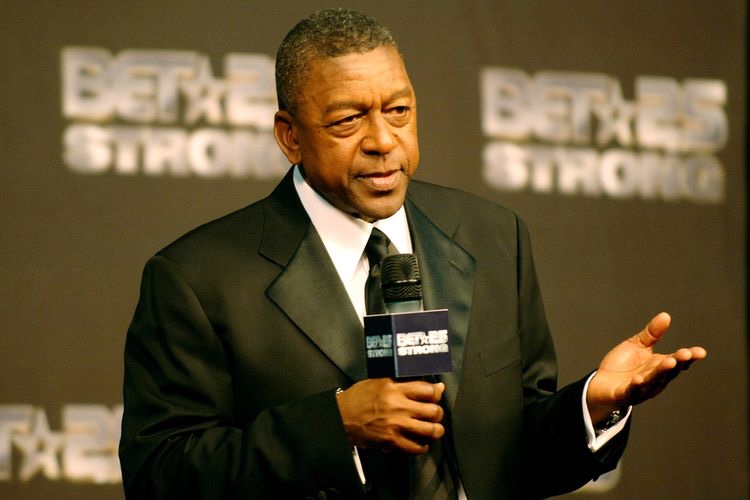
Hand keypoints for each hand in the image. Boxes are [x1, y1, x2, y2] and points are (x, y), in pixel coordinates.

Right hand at [336, 378, 444, 453]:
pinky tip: (420, 443)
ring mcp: (396, 426)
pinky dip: (422, 446)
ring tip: (432, 429)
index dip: (437, 393)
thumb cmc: (358, 398)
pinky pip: (416, 448)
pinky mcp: (391, 442)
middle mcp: (398, 407)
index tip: (436, 395)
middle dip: (438, 413)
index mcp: (395, 389)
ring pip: (430, 430)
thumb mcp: (380, 382)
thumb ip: (404, 384)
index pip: (428, 390)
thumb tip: (430, 386)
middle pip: (434, 411)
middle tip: (434, 414)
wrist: (340, 416)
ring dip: (435, 430)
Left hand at [586, 312, 706, 423]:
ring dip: (661, 372)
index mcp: (659, 366)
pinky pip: (633, 391)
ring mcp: (641, 388)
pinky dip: (637, 386)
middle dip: (677, 362)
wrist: (601, 383)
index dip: (689, 357)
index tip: (700, 351)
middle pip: (668, 371)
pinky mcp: (626, 394)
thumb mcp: (637, 345)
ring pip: (653, 381)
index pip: (677, 361)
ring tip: (669, 362)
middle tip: (685, 354)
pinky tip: (639, 379)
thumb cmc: (623, 365)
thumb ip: (652, 333)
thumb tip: (666, 315)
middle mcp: (654, 379)